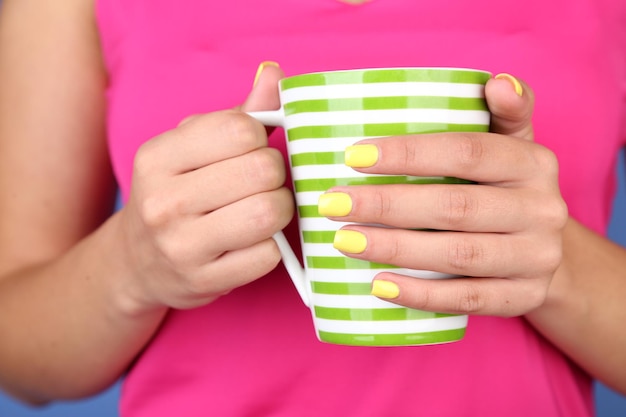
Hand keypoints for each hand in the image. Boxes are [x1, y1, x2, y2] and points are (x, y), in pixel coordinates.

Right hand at [117, 64, 292, 310]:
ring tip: (261, 211)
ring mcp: (181, 246)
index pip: (242, 130)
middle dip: (274, 176)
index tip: (249, 153)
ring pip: (269, 213)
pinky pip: (268, 255)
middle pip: (263, 170)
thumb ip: (238, 113)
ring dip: (278, 211)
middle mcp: (163, 201)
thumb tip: (274, 73)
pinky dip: (270, 247)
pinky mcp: (204, 282)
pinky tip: (250, 243)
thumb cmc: (175, 192)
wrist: (138, 262)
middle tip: (260, 185)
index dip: (259, 140)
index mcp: (157, 156)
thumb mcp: (193, 147)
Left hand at [322, 74, 567, 316]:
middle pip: (455, 206)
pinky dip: (421, 295)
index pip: (466, 152)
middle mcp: (542, 210)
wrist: (548, 252)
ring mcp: (536, 258)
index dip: (408, 154)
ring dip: (395, 248)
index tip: (352, 157)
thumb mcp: (511, 146)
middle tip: (332, 203)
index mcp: (532, 163)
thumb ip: (503, 112)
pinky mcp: (524, 298)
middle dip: (386, 205)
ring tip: (344, 240)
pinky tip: (378, 285)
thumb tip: (497, 81)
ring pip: (458, 255)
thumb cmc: (508, 190)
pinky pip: (468, 299)